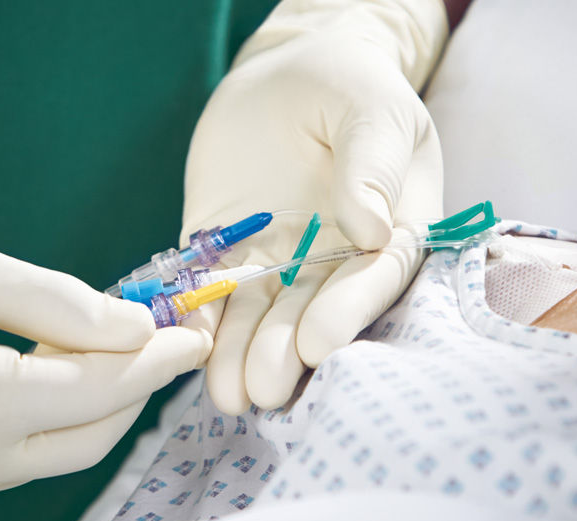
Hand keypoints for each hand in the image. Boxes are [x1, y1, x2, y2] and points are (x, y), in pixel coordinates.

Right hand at [0, 208, 209, 514]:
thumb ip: (66, 306)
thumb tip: (141, 331)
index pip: (97, 394)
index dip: (156, 361)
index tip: (193, 331)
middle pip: (87, 439)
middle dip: (132, 388)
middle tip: (157, 338)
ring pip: (53, 456)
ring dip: (87, 404)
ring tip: (86, 344)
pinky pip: (10, 464)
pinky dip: (40, 423)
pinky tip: (34, 375)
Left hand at [183, 0, 448, 413]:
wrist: (289, 69)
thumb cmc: (349, 83)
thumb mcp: (373, 107)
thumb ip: (372, 162)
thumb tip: (370, 225)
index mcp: (388, 230)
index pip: (372, 280)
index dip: (347, 313)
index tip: (317, 342)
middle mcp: (334, 257)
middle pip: (313, 312)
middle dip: (286, 352)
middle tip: (263, 388)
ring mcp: (279, 258)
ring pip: (260, 314)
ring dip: (242, 354)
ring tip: (226, 394)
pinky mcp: (227, 249)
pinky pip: (211, 288)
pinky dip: (200, 317)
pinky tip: (188, 346)